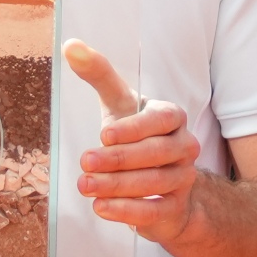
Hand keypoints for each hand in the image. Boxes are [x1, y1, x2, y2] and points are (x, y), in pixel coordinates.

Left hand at [63, 39, 200, 247]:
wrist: (163, 184)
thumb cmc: (135, 135)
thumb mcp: (117, 103)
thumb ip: (98, 74)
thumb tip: (71, 45)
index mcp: (172, 117)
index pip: (161, 120)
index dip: (134, 128)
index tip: (103, 134)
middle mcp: (184, 146)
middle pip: (156, 153)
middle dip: (118, 159)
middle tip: (84, 162)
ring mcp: (184, 178)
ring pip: (153, 183)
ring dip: (116, 185)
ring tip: (85, 185)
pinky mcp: (175, 208)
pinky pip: (153, 210)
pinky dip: (126, 210)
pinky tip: (101, 207)